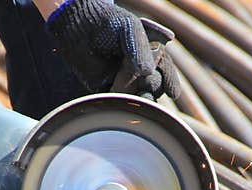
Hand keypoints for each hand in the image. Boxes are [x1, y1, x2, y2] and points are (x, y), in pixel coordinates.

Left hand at [46, 0, 179, 98]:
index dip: (170, 81)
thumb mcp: (129, 27)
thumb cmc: (107, 22)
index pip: (165, 69)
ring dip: (143, 100)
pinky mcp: (108, 89)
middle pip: (155, 86)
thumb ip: (140, 48)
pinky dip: (124, 105)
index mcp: (150, 53)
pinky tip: (125, 102)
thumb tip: (146, 73)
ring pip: (140, 97)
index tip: (172, 92)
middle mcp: (139, 68)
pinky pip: (120, 102)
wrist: (79, 26)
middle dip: (154, 86)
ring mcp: (124, 80)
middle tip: (146, 82)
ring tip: (141, 97)